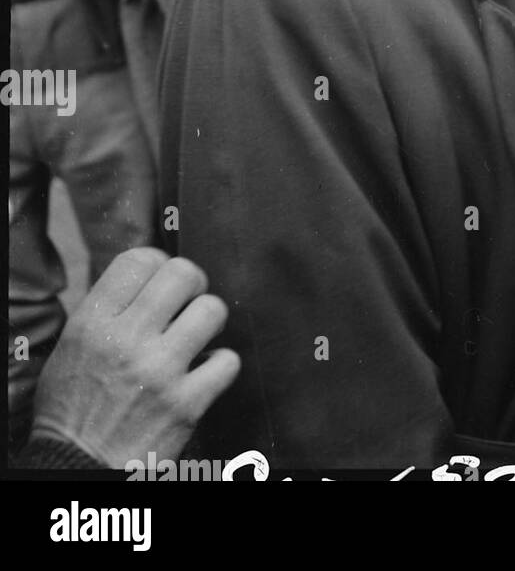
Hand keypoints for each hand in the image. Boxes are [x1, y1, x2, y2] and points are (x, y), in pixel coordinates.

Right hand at [30, 248, 239, 467]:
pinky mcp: (187, 404)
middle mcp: (127, 342)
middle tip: (187, 303)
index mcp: (93, 324)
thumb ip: (108, 311)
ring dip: (209, 321)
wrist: (77, 468)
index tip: (161, 279)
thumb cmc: (72, 409)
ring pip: (213, 310)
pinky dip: (221, 366)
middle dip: (192, 284)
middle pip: (184, 274)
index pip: (139, 260)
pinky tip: (203, 372)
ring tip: (196, 336)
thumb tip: (149, 278)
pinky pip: (228, 360)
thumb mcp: (72, 348)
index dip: (158, 263)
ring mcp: (160, 372)